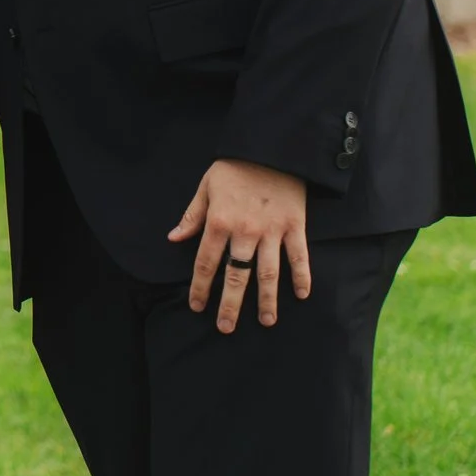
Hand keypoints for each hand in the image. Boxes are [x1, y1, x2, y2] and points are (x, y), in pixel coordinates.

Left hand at [169, 159, 310, 332]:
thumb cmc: (235, 168)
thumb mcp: (206, 186)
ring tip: (265, 321)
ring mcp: (272, 231)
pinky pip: (299, 256)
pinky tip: (301, 295)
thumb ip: (192, 215)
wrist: (271, 148)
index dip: (200, 287)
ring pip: (268, 272)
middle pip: (236, 275)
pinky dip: (302, 276)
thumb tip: (174, 238)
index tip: (197, 306)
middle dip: (229, 304)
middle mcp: (244, 231)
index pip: (206, 262)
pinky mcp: (294, 226)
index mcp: (219, 222)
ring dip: (266, 299)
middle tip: (225, 327)